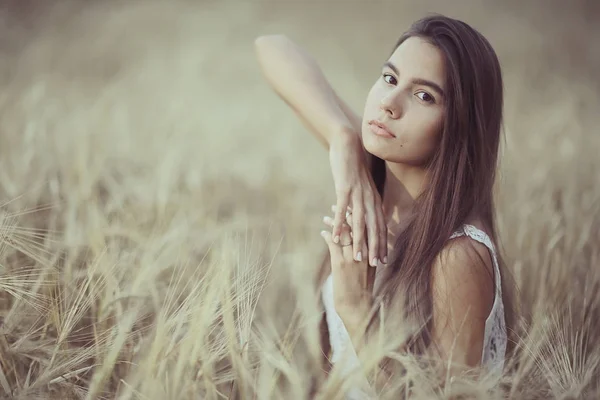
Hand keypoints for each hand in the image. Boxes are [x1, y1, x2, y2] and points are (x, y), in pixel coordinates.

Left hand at [321, 211, 375, 327]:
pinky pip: (333, 245)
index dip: (358, 217)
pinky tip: (322, 232)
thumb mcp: (368, 273)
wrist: (358, 307)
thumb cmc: (362, 293)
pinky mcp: (340, 265)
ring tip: (327, 216)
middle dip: (346, 215)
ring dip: (334, 224)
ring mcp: (352, 258)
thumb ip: (366, 258)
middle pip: (355, 228)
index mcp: (371, 254)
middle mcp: (363, 253)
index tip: (352, 207)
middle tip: (338, 205)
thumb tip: (361, 249)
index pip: (367, 230)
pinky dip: (327, 237)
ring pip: (344, 235)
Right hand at [329, 131, 386, 266]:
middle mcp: (369, 199)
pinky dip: (339, 224)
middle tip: (375, 266)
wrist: (349, 144)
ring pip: (359, 222)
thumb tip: (361, 215)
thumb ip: (363, 201)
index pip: (380, 226)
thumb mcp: (361, 186)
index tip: (383, 260)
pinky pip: (342, 209)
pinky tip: (336, 236)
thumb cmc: (354, 166)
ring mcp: (357, 194)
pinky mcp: (344, 188)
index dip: (382, 243)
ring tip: (357, 257)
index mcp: (374, 199)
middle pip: (374, 228)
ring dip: (358, 241)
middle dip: (375, 248)